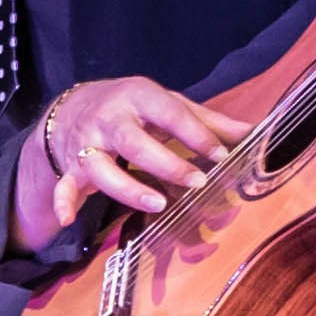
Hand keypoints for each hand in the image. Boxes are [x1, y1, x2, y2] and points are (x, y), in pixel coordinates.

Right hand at [40, 75, 245, 218]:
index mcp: (138, 96)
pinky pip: (63, 185)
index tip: (221, 155)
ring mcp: (87, 142)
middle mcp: (110, 117)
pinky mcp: (72, 166)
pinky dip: (62, 201)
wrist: (73, 105)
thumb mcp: (167, 104)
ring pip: (101, 166)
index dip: (195, 133)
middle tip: (197, 182)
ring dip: (126, 187)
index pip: (169, 112)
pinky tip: (67, 220)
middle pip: (133, 140)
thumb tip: (253, 131)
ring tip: (158, 203)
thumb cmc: (133, 107)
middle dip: (165, 162)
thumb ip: (207, 120)